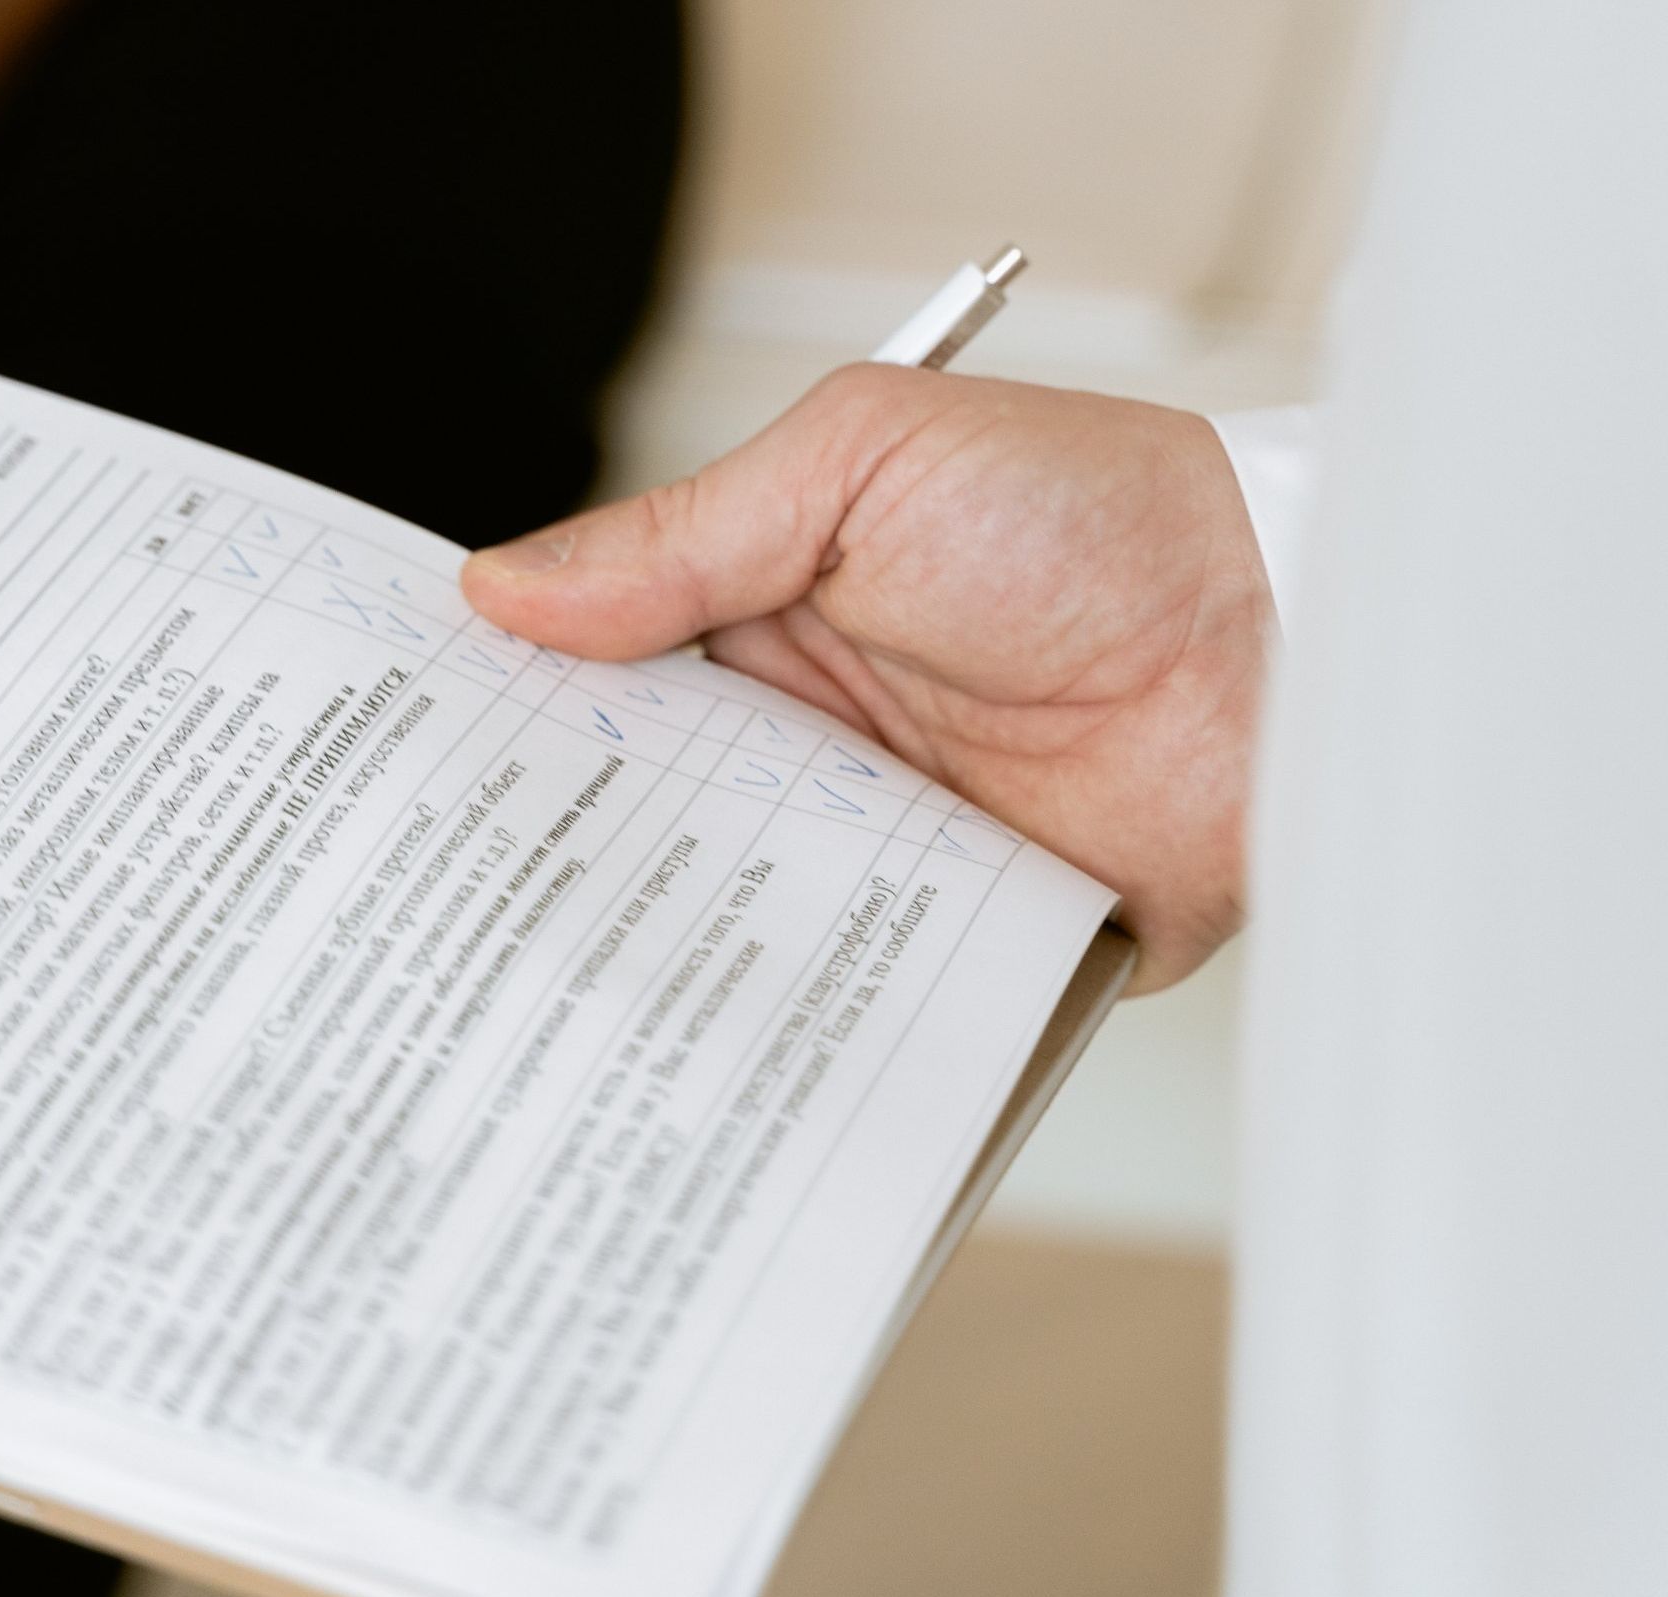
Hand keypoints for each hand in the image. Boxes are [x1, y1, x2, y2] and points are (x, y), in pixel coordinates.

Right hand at [461, 366, 1273, 990]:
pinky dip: (771, 1002)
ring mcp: (868, 840)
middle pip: (643, 808)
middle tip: (441, 904)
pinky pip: (831, 976)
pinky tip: (692, 1035)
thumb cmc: (1094, 520)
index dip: (513, 717)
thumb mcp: (864, 465)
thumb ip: (684, 536)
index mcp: (762, 614)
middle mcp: (802, 737)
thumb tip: (507, 591)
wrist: (1277, 650)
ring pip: (722, 905)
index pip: (599, 676)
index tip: (414, 766)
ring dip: (651, 936)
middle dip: (557, 851)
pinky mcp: (936, 930)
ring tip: (532, 988)